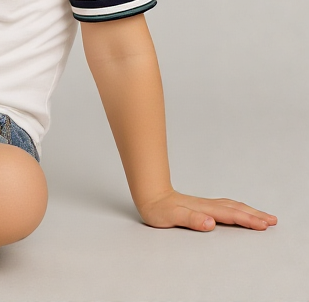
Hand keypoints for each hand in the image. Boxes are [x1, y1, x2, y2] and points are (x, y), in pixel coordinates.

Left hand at [138, 189, 276, 231]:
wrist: (149, 195)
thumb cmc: (158, 208)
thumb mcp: (171, 217)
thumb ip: (190, 219)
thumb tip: (210, 222)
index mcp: (203, 209)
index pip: (230, 215)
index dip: (247, 220)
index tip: (264, 225)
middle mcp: (206, 205)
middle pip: (235, 209)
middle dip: (254, 215)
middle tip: (272, 220)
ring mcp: (205, 204)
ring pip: (231, 206)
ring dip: (248, 211)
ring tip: (263, 216)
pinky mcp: (201, 206)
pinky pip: (225, 206)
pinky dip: (237, 208)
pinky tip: (239, 210)